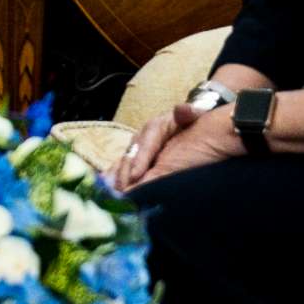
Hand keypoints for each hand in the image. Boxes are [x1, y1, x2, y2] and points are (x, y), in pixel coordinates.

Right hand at [109, 102, 239, 190]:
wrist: (194, 127)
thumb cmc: (194, 124)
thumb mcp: (194, 115)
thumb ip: (189, 113)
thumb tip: (181, 109)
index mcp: (155, 126)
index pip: (145, 144)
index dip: (139, 160)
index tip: (136, 176)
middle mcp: (142, 137)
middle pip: (131, 155)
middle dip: (125, 173)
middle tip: (122, 190)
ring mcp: (138, 148)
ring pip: (124, 163)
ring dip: (118, 178)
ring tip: (113, 193)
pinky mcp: (137, 158)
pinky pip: (123, 168)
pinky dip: (115, 177)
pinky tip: (108, 189)